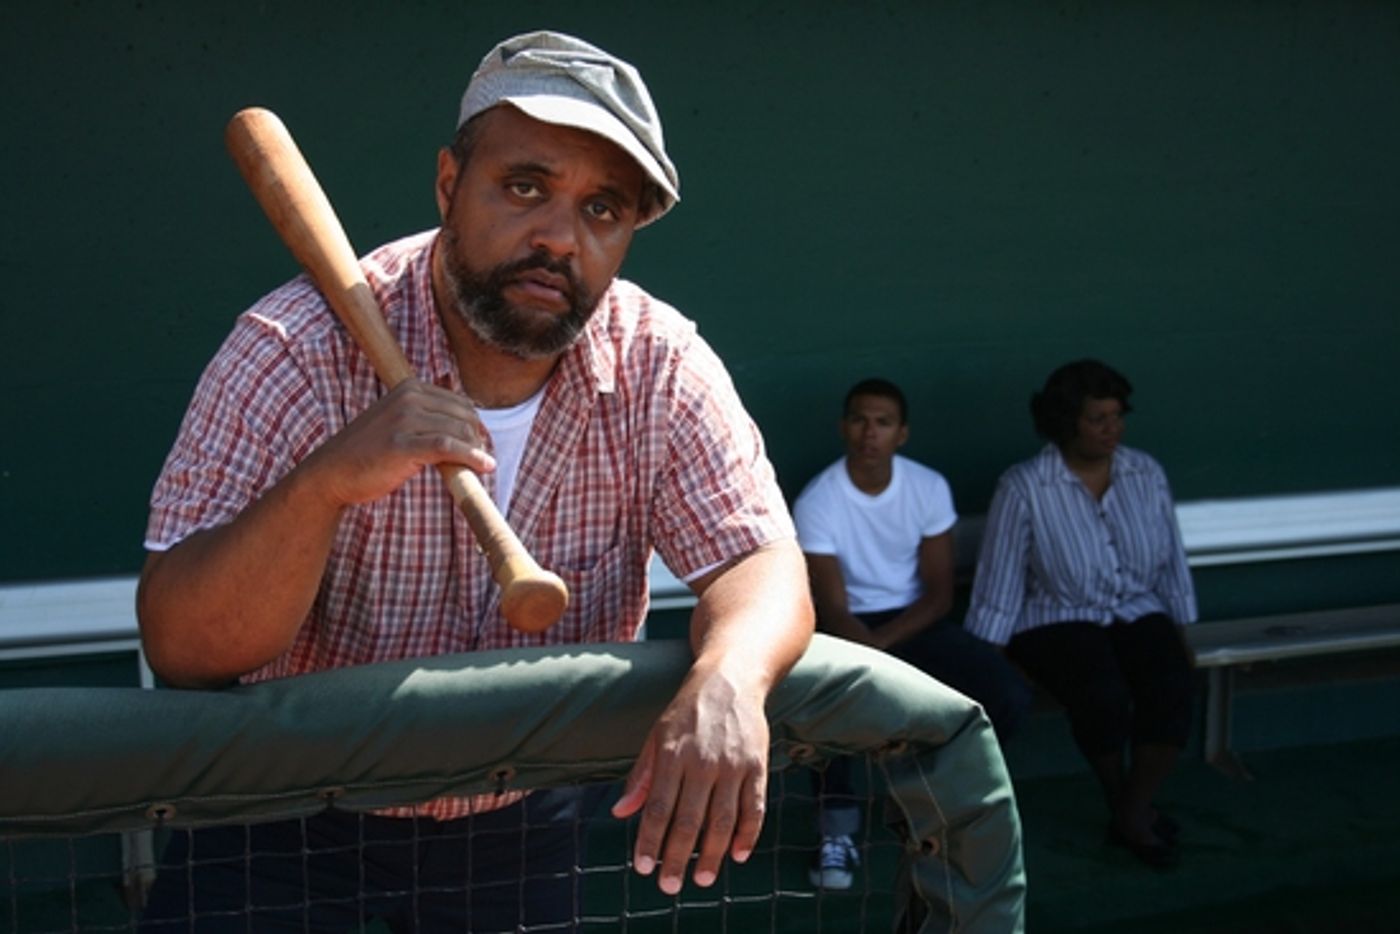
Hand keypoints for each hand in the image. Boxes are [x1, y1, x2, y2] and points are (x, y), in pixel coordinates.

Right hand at [303, 379, 494, 507]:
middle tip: (480, 459)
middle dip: (478, 438)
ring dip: (475, 451)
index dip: (476, 425)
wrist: (331, 472)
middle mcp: (408, 397)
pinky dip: (471, 457)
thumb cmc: (368, 452)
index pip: (460, 402)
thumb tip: (470, 426)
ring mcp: (404, 419)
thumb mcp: (398, 422)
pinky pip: (448, 447)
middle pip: (464, 415)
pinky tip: (484, 466)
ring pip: (459, 430)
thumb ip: (427, 417)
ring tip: (478, 468)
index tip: (482, 444)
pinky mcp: (402, 444)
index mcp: (410, 387)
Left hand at [611, 667, 769, 894]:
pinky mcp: (758, 765)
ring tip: (703, 879)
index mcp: (673, 754)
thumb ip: (641, 776)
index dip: (650, 840)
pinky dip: (748, 834)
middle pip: (689, 820)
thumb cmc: (687, 712)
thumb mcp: (657, 736)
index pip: (658, 807)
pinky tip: (738, 855)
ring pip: (723, 819)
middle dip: (677, 857)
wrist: (731, 680)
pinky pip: (755, 807)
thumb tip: (621, 813)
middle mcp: (703, 761)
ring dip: (713, 854)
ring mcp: (733, 764)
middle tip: (669, 886)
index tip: (642, 868)